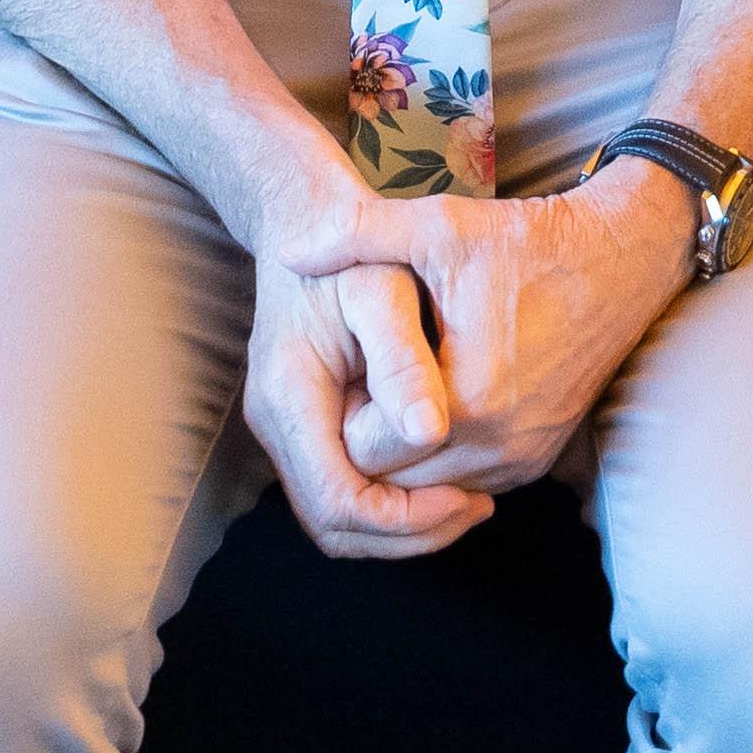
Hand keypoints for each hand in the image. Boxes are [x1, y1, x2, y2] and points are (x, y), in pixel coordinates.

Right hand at [243, 259, 493, 560]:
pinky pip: (342, 487)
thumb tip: (429, 432)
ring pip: (336, 517)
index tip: (465, 496)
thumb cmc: (353, 248)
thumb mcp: (382, 288)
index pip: (339, 501)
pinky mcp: (306, 424)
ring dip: (402, 525)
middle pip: (334, 525)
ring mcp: (286, 427)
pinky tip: (444, 477)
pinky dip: (390, 500)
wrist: (308, 218)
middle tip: (476, 509)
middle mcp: (276, 423)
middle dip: (408, 533)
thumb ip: (402, 358)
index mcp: (289, 396)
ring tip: (468, 503)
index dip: (405, 518)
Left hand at [340, 161, 699, 495]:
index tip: (344, 365)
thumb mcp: (440, 225)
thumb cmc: (529, 242)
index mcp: (469, 399)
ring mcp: (524, 459)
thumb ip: (358, 234)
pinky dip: (440, 458)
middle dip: (366, 439)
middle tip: (359, 381)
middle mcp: (500, 446)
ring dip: (403, 455)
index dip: (340, 411)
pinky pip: (467, 483)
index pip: (364, 451)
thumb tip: (291, 248)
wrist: (622, 260)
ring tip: (390, 391)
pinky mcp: (540, 460)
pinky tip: (431, 402)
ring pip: (429, 491)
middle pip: (393, 482)